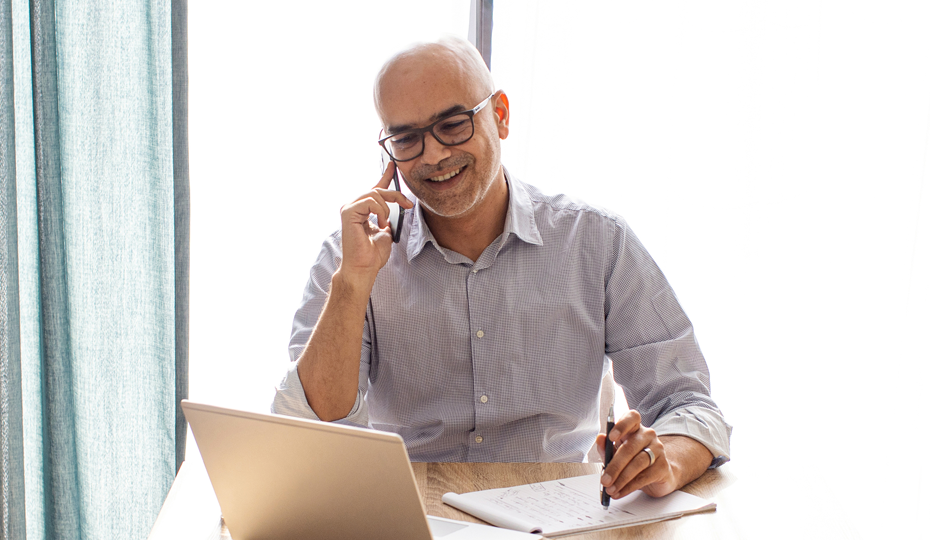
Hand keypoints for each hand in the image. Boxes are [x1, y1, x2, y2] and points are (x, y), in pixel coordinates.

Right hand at [338, 161, 413, 284]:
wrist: (364, 267)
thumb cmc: (372, 255)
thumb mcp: (386, 231)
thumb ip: (387, 218)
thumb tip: (396, 209)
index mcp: (363, 210)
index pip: (375, 189)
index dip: (385, 176)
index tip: (393, 165)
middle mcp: (353, 206)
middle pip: (377, 190)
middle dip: (396, 195)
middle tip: (408, 204)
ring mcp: (349, 208)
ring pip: (375, 194)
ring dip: (386, 208)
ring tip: (385, 223)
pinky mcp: (348, 212)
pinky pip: (370, 201)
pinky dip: (380, 211)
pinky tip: (379, 223)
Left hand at [597, 410, 675, 498]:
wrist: (658, 475)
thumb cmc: (634, 461)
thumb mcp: (617, 454)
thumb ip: (607, 448)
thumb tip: (600, 439)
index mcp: (635, 428)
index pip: (632, 417)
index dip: (621, 425)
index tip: (611, 437)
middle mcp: (648, 435)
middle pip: (630, 448)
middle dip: (615, 466)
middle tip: (605, 480)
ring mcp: (658, 450)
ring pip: (637, 463)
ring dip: (621, 479)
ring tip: (611, 489)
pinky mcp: (663, 466)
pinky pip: (644, 477)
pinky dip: (630, 487)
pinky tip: (621, 492)